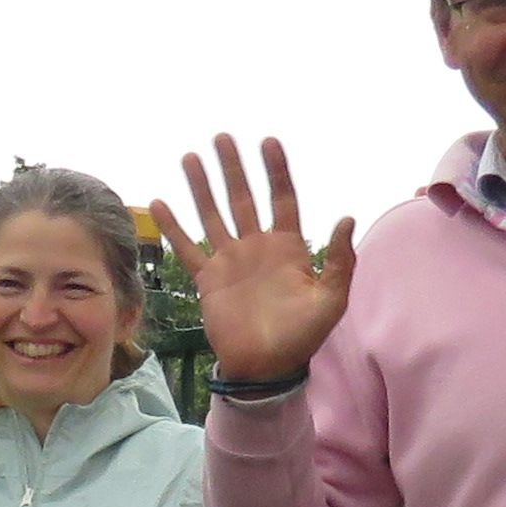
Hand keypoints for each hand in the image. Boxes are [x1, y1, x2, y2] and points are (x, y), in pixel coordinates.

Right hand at [168, 138, 354, 383]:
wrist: (266, 368)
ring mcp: (231, 260)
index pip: (282, 198)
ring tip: (190, 157)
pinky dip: (173, 227)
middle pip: (243, 197)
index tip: (268, 142)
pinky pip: (188, 248)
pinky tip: (160, 203)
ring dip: (201, 187)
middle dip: (233, 168)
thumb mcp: (331, 300)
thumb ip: (338, 260)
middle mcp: (257, 246)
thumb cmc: (302, 336)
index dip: (276, 171)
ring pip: (213, 214)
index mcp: (288, 247)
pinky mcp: (208, 279)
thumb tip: (345, 218)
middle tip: (222, 138)